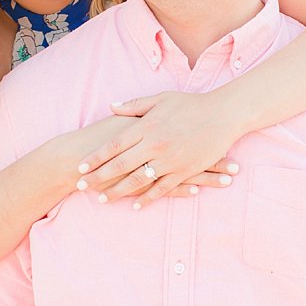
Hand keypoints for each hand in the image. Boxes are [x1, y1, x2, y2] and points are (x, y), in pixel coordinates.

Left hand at [76, 91, 241, 207]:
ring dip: (118, 191)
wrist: (225, 114)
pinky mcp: (185, 170)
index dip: (96, 157)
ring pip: (138, 180)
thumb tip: (111, 107)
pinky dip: (148, 198)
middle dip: (99, 177)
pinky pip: (163, 188)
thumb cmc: (191, 104)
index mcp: (147, 126)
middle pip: (120, 165)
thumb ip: (134, 105)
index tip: (80, 167)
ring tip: (102, 199)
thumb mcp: (161, 99)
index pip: (114, 145)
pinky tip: (135, 205)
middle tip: (82, 187)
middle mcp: (155, 144)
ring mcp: (170, 159)